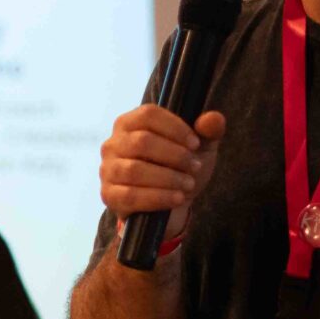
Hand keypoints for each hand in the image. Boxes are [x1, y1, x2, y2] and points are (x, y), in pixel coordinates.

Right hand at [99, 106, 225, 233]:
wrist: (170, 203)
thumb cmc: (180, 167)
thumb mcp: (200, 148)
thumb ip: (209, 131)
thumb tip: (212, 119)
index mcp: (130, 123)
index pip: (148, 114)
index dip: (175, 128)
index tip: (195, 143)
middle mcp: (113, 143)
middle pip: (142, 142)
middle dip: (174, 156)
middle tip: (195, 167)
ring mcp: (107, 170)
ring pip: (135, 170)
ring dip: (168, 178)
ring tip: (188, 184)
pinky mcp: (109, 195)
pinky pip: (131, 196)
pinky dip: (158, 197)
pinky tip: (177, 198)